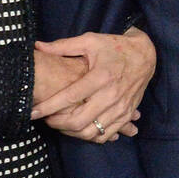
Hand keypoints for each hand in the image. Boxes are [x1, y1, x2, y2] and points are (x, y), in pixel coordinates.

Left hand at [32, 28, 156, 142]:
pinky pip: (106, 135)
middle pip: (78, 120)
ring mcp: (120, 107)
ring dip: (70, 132)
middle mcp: (111, 95)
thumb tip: (38, 46)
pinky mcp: (126, 114)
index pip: (70, 97)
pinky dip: (90, 136)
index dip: (48, 107)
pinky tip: (78, 129)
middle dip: (56, 123)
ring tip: (59, 124)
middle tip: (45, 118)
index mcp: (101, 76)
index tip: (32, 112)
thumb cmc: (115, 47)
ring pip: (91, 132)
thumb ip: (63, 46)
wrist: (146, 55)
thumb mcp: (90, 41)